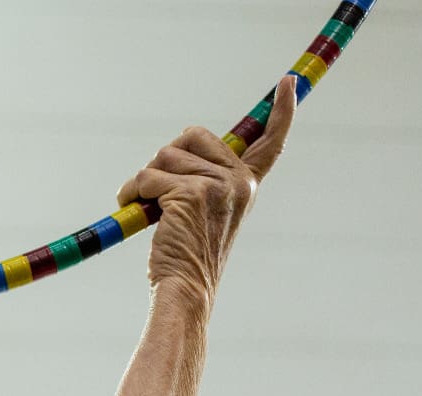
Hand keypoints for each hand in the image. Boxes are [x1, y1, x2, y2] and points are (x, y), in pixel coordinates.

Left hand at [117, 74, 298, 302]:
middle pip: (190, 137)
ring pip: (164, 157)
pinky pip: (148, 176)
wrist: (184, 288)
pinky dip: (133, 191)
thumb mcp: (205, 211)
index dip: (281, 111)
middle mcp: (238, 180)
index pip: (271, 142)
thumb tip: (176, 148)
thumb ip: (202, 180)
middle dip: (165, 160)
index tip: (288, 82)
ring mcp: (217, 185)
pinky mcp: (191, 193)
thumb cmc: (186, 255)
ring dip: (145, 180)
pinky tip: (134, 209)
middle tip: (159, 192)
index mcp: (247, 184)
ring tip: (146, 208)